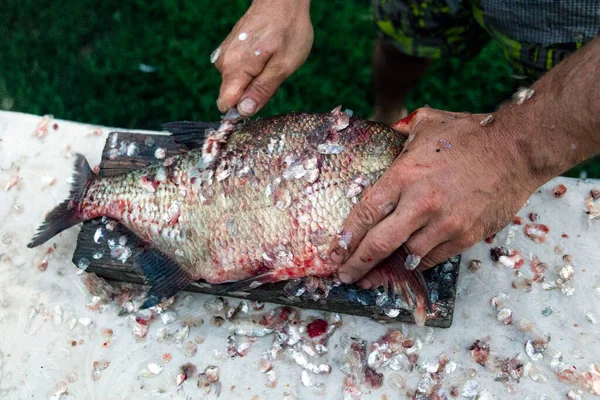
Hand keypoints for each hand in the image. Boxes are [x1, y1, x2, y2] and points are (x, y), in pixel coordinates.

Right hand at [213, 0, 312, 115]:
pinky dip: (253, 70)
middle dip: (254, 93)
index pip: (226, 104)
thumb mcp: (283, 66)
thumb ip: (262, 90)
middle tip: (274, 75)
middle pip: (234, 95)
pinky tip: (266, 56)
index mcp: (234, 69)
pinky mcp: (229, 50)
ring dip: (256, 81)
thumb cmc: (287, 30)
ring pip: (238, 84)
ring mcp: (225, 55)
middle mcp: (223, 63)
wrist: (282, 0)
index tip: (261, 100)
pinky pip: (239, 72)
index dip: (243, 109)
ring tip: (272, 62)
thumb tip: (243, 111)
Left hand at [330, 107, 540, 287]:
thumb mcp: (428, 123)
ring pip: (406, 256)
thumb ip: (401, 132)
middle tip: (344, 277)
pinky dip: (416, 263)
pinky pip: (433, 258)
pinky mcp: (465, 236)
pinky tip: (405, 265)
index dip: (345, 238)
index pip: (364, 213)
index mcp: (405, 175)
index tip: (333, 253)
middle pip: (378, 243)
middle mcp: (421, 203)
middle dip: (356, 264)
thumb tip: (387, 132)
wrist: (516, 149)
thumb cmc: (469, 135)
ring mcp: (444, 223)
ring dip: (386, 269)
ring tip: (371, 277)